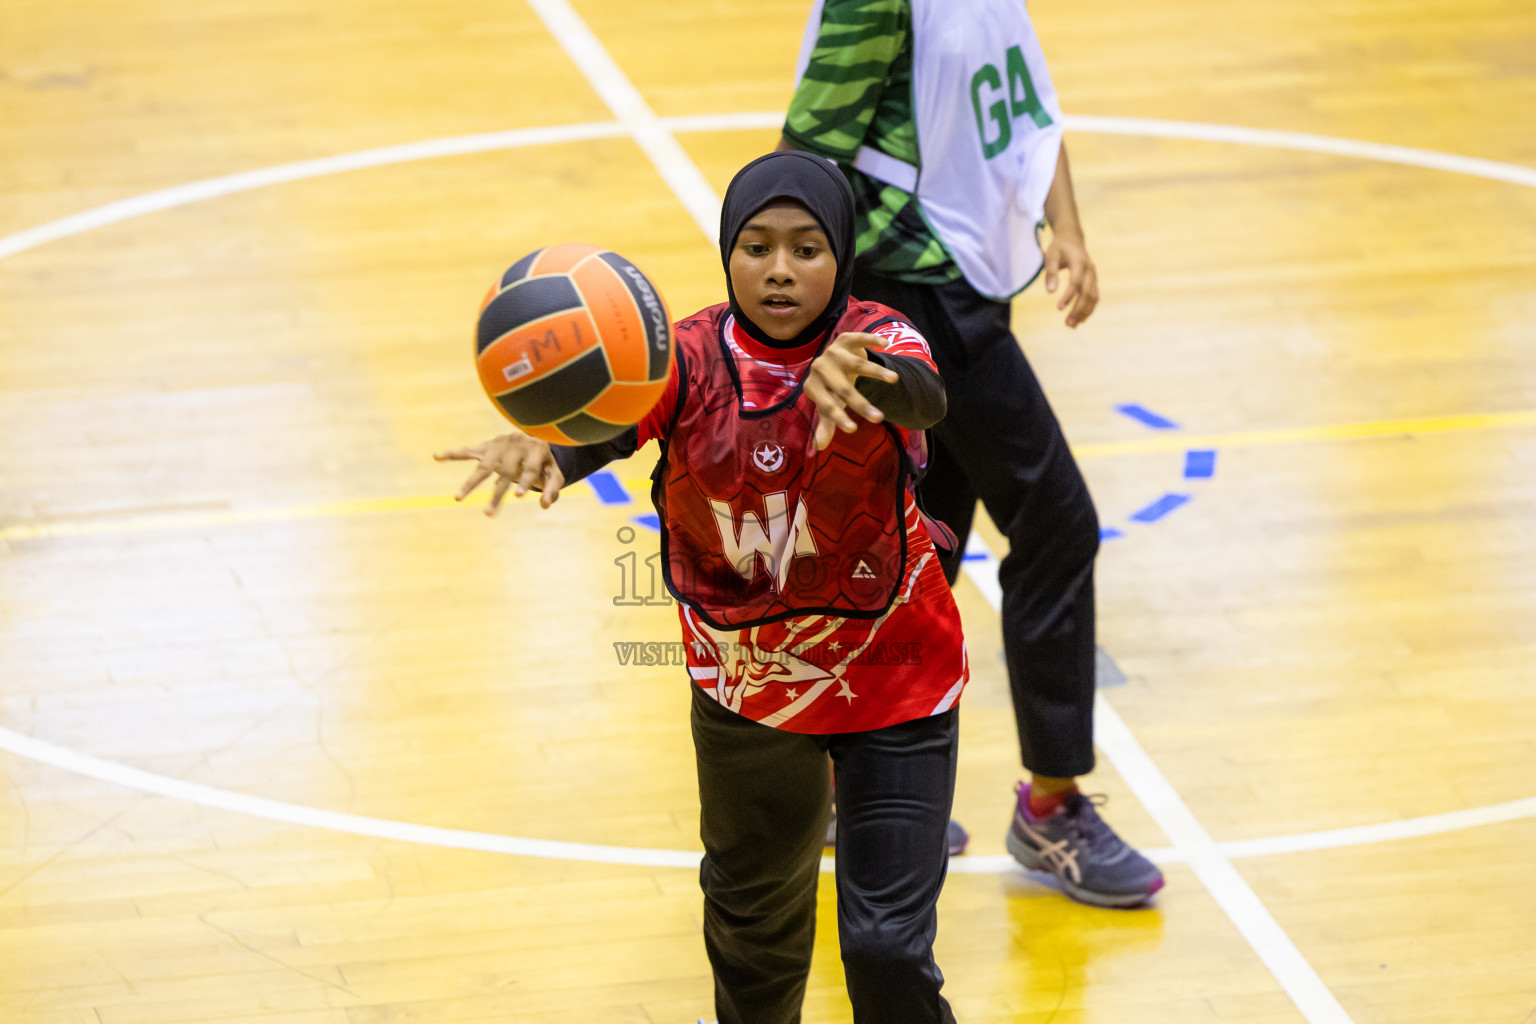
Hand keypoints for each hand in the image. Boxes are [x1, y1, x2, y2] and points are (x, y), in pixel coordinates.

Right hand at [433, 431, 563, 514]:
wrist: (535, 438)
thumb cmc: (545, 462)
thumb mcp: (555, 474)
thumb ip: (552, 489)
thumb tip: (543, 505)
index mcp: (537, 449)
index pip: (530, 468)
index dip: (525, 482)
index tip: (519, 497)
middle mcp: (517, 444)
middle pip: (506, 471)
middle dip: (497, 493)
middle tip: (488, 514)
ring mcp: (499, 445)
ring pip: (484, 466)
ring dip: (471, 483)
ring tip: (457, 498)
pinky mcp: (486, 447)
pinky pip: (467, 451)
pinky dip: (452, 454)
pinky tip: (436, 456)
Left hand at [805, 332, 898, 449]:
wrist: (831, 361)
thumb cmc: (830, 388)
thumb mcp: (828, 404)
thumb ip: (826, 423)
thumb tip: (819, 447)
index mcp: (813, 387)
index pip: (827, 405)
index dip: (839, 418)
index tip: (853, 430)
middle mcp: (820, 368)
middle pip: (843, 388)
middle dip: (861, 404)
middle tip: (879, 418)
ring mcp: (832, 352)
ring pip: (857, 364)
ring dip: (876, 371)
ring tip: (895, 379)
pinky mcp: (844, 339)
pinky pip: (859, 338)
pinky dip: (872, 340)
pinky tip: (886, 344)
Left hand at [1042, 231, 1098, 327]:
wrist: (1072, 238)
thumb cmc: (1059, 248)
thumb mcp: (1051, 256)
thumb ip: (1051, 273)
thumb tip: (1050, 292)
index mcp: (1079, 262)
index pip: (1075, 282)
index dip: (1068, 296)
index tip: (1058, 308)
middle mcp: (1090, 270)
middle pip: (1087, 293)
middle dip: (1078, 309)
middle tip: (1068, 324)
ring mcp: (1093, 276)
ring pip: (1093, 297)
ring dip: (1084, 312)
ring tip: (1072, 325)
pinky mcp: (1093, 281)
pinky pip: (1094, 297)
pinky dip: (1088, 309)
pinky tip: (1080, 320)